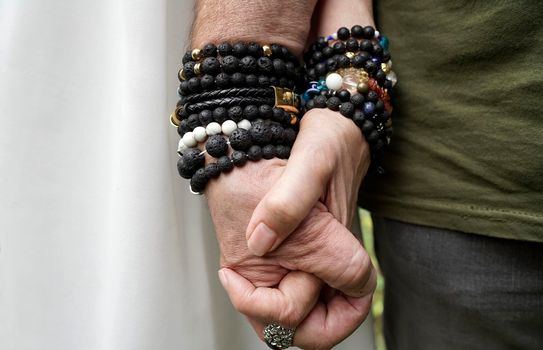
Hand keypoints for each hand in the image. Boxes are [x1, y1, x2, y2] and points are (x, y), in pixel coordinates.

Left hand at [207, 109, 375, 347]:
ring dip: (267, 311)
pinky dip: (262, 293)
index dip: (295, 306)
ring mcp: (317, 258)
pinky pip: (287, 288)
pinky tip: (241, 268)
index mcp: (340, 245)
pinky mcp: (303, 249)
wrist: (332, 126)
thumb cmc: (328, 138)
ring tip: (237, 281)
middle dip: (281, 323)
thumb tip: (259, 243)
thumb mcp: (311, 159)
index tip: (245, 267)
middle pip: (321, 326)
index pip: (348, 300)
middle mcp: (330, 259)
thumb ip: (289, 202)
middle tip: (242, 290)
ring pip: (302, 313)